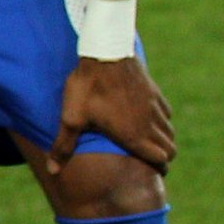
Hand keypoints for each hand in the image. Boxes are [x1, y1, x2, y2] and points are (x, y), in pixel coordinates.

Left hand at [47, 55, 174, 174]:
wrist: (105, 53)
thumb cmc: (87, 88)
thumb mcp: (72, 118)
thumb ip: (64, 146)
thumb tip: (52, 171)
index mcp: (134, 135)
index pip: (161, 159)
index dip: (159, 168)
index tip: (152, 171)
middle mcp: (150, 124)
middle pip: (171, 148)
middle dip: (164, 156)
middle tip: (150, 159)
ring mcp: (155, 107)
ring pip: (170, 130)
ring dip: (164, 139)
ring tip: (148, 141)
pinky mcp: (155, 92)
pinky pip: (167, 112)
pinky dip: (163, 120)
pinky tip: (148, 117)